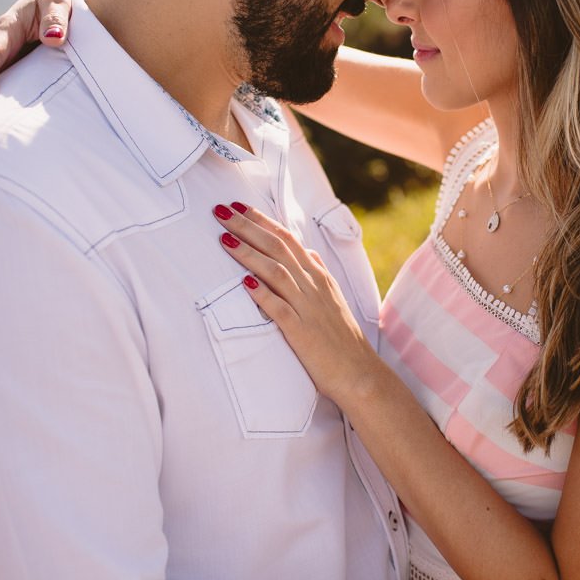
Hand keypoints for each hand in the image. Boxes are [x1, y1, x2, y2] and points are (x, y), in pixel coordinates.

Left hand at [212, 202, 378, 403]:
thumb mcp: (333, 299)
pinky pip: (280, 309)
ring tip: (224, 238)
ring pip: (276, 272)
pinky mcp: (301, 332)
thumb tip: (307, 251)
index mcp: (318, 276)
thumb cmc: (340, 338)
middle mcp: (313, 286)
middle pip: (277, 248)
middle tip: (221, 210)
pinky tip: (244, 283)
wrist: (358, 373)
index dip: (261, 221)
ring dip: (249, 253)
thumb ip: (318, 273)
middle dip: (247, 227)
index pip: (287, 239)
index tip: (237, 206)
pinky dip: (263, 294)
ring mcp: (307, 307)